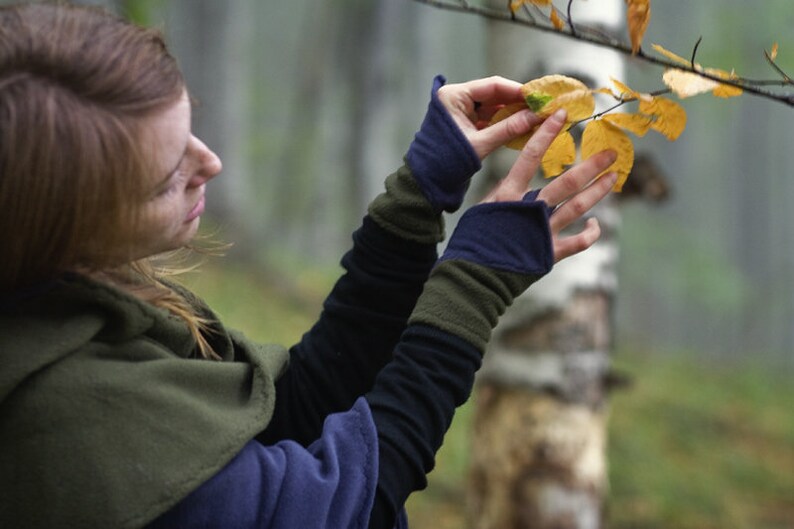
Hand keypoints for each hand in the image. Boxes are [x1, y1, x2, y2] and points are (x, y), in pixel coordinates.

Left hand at [436, 76, 542, 160]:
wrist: (428, 180)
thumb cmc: (446, 162)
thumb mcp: (480, 144)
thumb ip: (508, 129)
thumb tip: (535, 117)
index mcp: (453, 96)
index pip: (492, 85)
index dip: (517, 90)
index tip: (538, 96)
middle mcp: (456, 98)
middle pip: (495, 94)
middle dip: (518, 102)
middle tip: (541, 107)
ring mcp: (461, 110)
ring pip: (494, 106)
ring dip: (513, 113)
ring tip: (535, 117)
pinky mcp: (465, 122)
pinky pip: (489, 118)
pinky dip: (504, 122)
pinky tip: (521, 126)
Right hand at [481, 109, 617, 261]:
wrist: (474, 277)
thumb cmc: (471, 244)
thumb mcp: (481, 212)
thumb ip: (501, 197)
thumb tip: (512, 184)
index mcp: (508, 195)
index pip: (530, 156)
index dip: (547, 134)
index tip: (563, 116)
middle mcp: (530, 210)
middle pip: (566, 181)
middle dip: (590, 165)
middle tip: (610, 152)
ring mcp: (543, 231)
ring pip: (578, 206)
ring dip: (598, 190)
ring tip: (613, 177)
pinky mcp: (550, 253)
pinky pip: (579, 242)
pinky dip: (590, 233)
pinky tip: (596, 224)